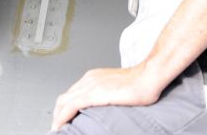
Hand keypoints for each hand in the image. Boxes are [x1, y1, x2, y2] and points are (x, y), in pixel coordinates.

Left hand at [50, 65, 164, 130]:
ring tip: (58, 130)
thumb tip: (107, 106)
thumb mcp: (119, 88)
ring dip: (57, 117)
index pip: (72, 93)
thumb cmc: (141, 84)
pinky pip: (69, 107)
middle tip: (59, 128)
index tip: (65, 120)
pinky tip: (60, 127)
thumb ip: (108, 95)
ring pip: (63, 102)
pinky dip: (61, 118)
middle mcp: (89, 79)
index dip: (65, 108)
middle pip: (64, 98)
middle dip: (58, 114)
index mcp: (95, 77)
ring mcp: (90, 85)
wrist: (148, 76)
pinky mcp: (92, 94)